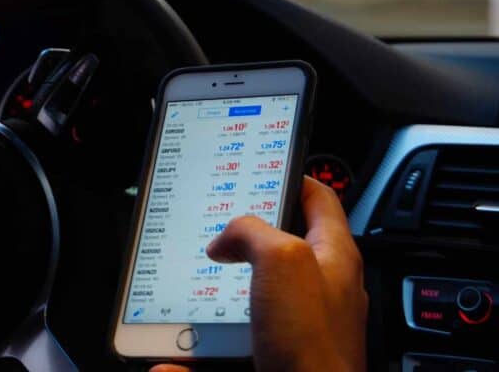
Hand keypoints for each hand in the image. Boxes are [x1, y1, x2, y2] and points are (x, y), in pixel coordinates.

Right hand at [150, 177, 367, 371]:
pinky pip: (241, 333)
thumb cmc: (311, 342)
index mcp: (333, 255)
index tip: (262, 167)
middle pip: (284, 241)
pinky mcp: (283, 350)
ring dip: (227, 281)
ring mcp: (303, 320)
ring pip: (258, 287)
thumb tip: (227, 238)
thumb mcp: (281, 259)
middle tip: (220, 224)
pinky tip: (184, 347)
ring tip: (202, 274)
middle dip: (249, 232)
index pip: (318, 198)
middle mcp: (322, 285)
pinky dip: (211, 336)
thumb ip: (252, 231)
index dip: (291, 175)